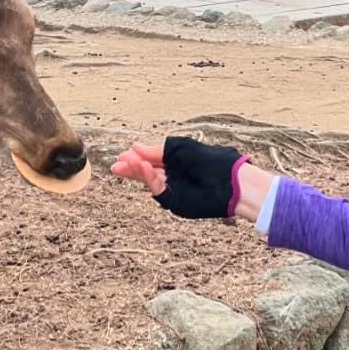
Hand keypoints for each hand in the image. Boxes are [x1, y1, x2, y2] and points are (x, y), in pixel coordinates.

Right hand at [113, 138, 273, 221]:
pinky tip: (143, 169)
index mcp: (177, 161)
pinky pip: (158, 191)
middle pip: (147, 172)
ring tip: (125, 165)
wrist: (231, 182)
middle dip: (131, 168)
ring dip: (137, 173)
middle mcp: (174, 176)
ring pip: (150, 182)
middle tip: (116, 166)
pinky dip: (149, 180)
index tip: (123, 155)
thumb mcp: (180, 149)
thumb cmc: (211, 160)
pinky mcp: (176, 203)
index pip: (151, 160)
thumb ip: (156, 150)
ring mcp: (175, 190)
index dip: (137, 158)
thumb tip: (134, 146)